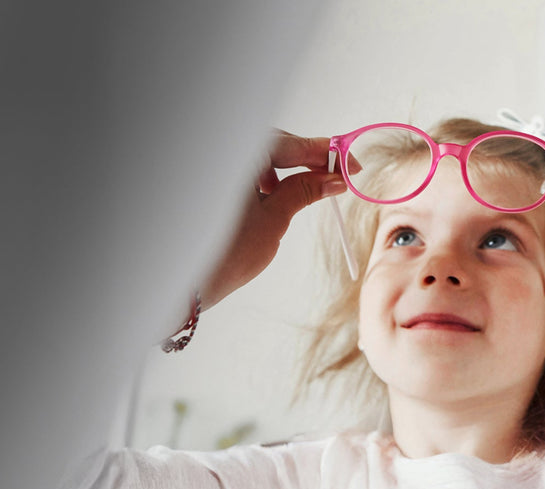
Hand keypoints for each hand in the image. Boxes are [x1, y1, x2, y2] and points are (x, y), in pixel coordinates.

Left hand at [200, 130, 360, 309]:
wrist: (184, 283)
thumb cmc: (225, 253)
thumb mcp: (273, 220)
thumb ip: (304, 190)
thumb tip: (334, 179)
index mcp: (237, 154)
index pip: (291, 143)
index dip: (326, 152)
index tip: (351, 164)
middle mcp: (222, 151)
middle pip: (273, 142)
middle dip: (305, 157)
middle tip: (334, 176)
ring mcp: (212, 165)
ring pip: (258, 152)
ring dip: (284, 165)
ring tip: (301, 188)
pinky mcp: (208, 179)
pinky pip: (240, 164)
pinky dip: (261, 172)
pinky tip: (269, 191)